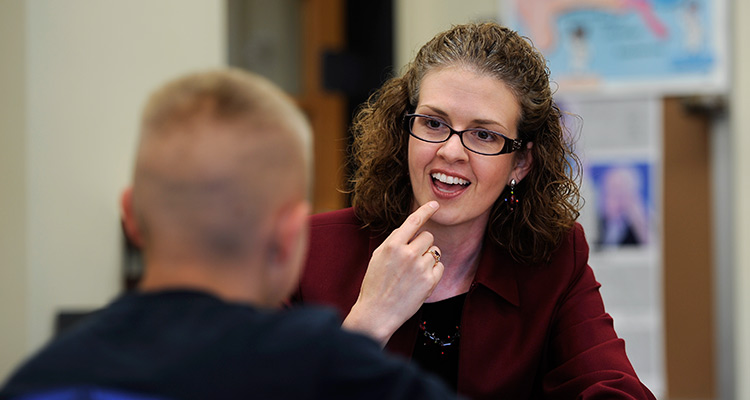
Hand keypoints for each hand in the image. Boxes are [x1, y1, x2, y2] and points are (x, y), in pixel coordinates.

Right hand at [342, 201, 443, 345]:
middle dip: (423, 244)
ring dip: (428, 258)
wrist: (377, 312)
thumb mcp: (378, 257)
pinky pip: (440, 266)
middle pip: (428, 236)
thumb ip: (394, 241)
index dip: (426, 210)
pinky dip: (433, 271)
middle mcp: (407, 253)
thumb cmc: (375, 284)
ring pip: (435, 251)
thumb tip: (410, 228)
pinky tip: (420, 280)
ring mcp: (420, 267)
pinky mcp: (429, 281)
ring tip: (413, 272)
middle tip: (412, 258)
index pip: (413, 221)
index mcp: (392, 245)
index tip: (435, 205)